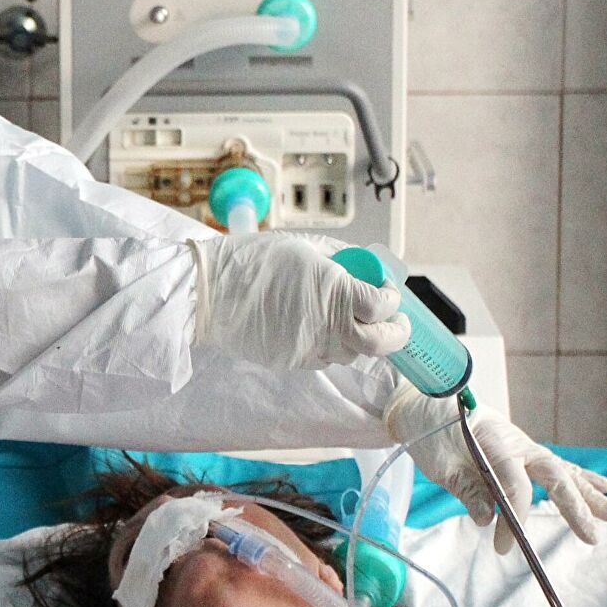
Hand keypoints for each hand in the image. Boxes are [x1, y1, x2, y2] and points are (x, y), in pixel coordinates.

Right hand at [187, 232, 411, 370]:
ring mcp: (309, 347)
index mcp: (334, 290)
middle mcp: (327, 324)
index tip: (386, 290)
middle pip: (380, 344)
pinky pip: (324, 358)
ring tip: (351, 319)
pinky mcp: (292, 361)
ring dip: (360, 338)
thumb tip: (367, 266)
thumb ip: (341, 256)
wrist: (209, 292)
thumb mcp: (303, 245)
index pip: (382, 306)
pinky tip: (319, 326)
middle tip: (396, 320)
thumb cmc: (253, 260)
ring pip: (353, 353)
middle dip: (396, 333)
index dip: (392, 298)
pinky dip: (331, 344)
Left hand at [387, 382, 606, 553]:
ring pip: (561, 471)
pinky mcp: (522, 450)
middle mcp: (516, 440)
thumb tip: (486, 519)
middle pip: (552, 475)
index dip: (513, 518)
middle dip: (574, 507)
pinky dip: (579, 476)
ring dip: (588, 494)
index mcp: (493, 439)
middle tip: (591, 537)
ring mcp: (522, 444)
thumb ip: (466, 489)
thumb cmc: (429, 432)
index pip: (513, 484)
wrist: (423, 404)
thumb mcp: (439, 464)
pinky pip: (555, 465)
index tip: (504, 547)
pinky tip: (603, 486)